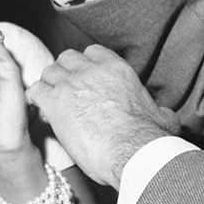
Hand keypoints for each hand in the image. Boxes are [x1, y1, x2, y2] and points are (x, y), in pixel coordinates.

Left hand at [26, 45, 180, 188]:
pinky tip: (42, 112)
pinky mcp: (54, 102)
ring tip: (52, 103)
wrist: (130, 151)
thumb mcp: (161, 118)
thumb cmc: (146, 138)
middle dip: (64, 72)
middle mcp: (92, 71)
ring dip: (49, 85)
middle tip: (65, 91)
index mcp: (117, 70)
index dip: (85, 65)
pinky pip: (36, 90)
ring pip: (49, 71)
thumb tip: (167, 116)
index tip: (85, 78)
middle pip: (67, 58)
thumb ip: (160, 111)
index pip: (93, 52)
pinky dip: (36, 99)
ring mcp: (71, 84)